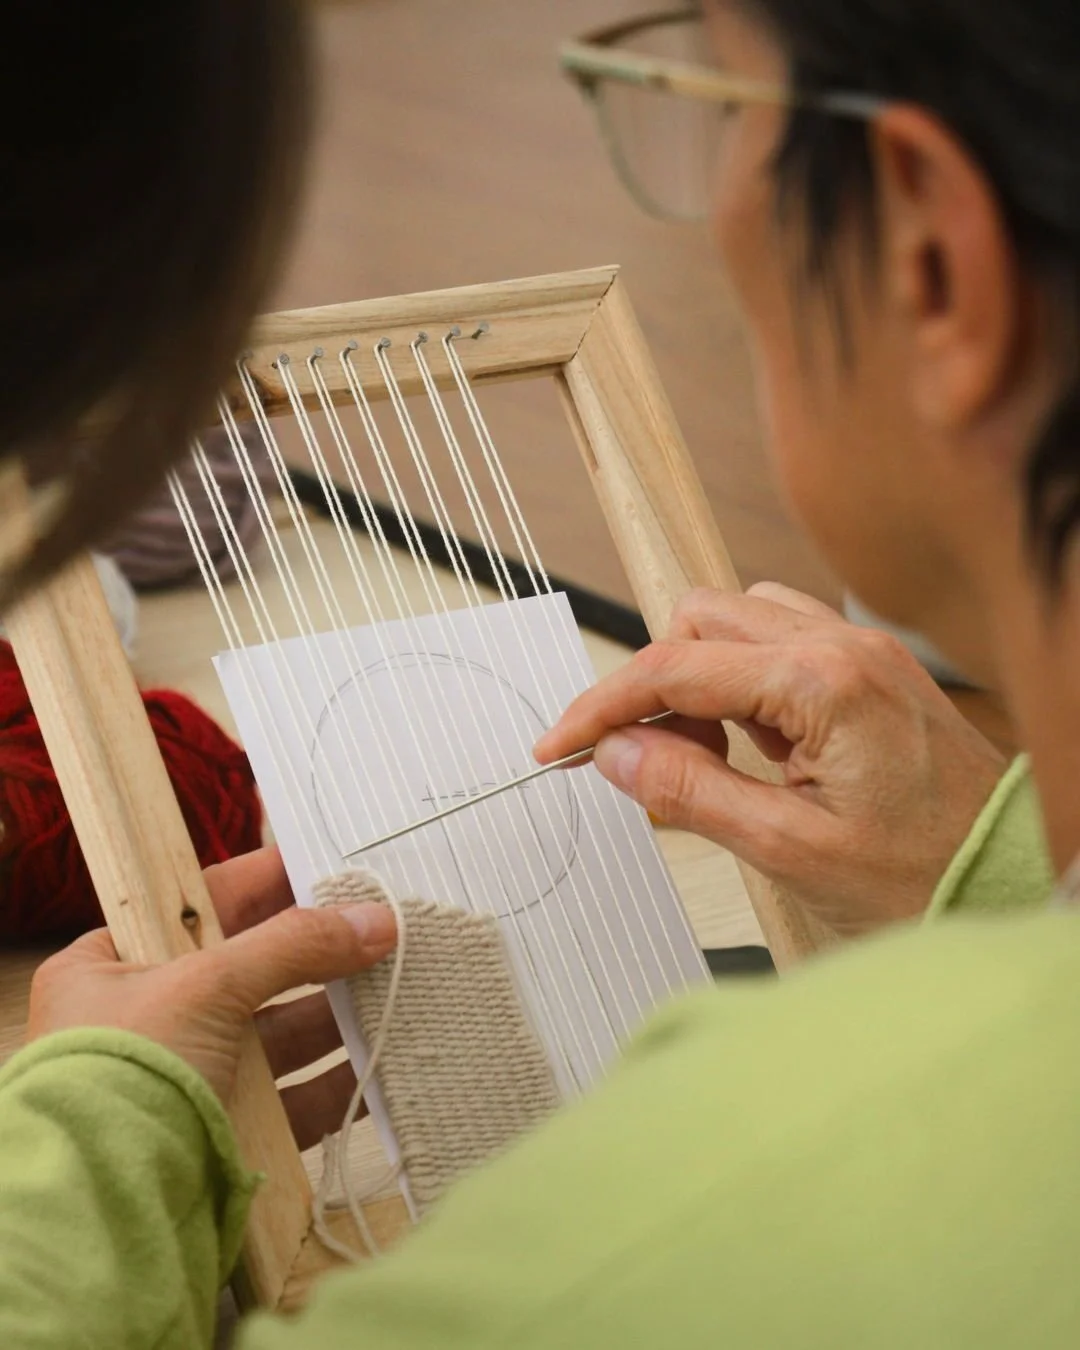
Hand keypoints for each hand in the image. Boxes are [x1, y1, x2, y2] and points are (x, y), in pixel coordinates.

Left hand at [26, 848, 396, 1148]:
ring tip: (395, 989)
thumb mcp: (206, 986)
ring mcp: (190, 1079)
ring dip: (337, 1015)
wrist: (100, 1214)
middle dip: (318, 952)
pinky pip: (293, 1099)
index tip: (331, 866)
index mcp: (114, 964)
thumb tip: (376, 919)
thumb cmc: (124, 1079)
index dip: (269, 882)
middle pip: (252, 968)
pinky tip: (382, 1061)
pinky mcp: (223, 1133)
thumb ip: (294, 945)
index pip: (203, 903)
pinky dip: (338, 1081)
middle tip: (382, 928)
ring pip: (278, 1034)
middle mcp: (149, 1018)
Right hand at [535, 584, 1006, 936]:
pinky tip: (754, 744)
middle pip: (700, 620)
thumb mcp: (789, 849)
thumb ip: (692, 792)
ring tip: (705, 756)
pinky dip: (742, 681)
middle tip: (646, 761)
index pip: (674, 669)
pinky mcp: (868, 666)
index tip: (559, 745)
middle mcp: (842, 645)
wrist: (1011, 877)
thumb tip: (615, 755)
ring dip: (698, 677)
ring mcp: (859, 649)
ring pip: (737, 621)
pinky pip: (779, 641)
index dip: (601, 706)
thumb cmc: (924, 874)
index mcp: (823, 683)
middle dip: (653, 684)